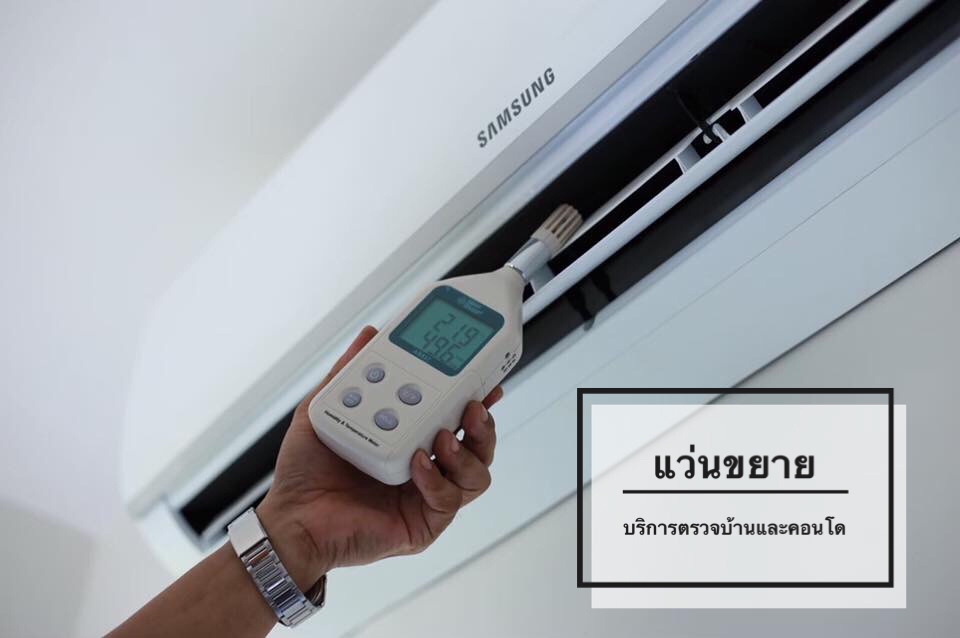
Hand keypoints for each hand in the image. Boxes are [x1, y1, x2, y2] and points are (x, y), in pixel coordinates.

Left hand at [256, 326, 501, 589]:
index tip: (483, 379)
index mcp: (410, 439)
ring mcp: (427, 496)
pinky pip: (448, 501)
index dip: (475, 398)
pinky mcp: (423, 524)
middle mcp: (426, 467)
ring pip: (477, 474)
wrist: (290, 519)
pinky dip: (437, 480)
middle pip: (478, 445)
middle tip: (473, 405)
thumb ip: (347, 371)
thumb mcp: (324, 409)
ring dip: (467, 452)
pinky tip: (417, 464)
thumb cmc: (305, 472)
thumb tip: (370, 333)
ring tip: (442, 437)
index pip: (454, 417)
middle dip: (483, 424)